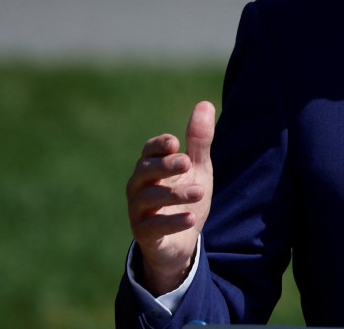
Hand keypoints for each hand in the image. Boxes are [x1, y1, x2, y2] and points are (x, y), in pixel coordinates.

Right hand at [126, 101, 215, 294]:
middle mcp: (139, 187)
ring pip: (148, 198)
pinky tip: (191, 218)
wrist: (183, 240)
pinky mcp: (144, 235)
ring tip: (200, 191)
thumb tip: (204, 103)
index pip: (149, 151)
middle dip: (164, 166)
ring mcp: (139, 211)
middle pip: (145, 171)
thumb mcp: (197, 168)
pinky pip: (153, 228)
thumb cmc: (186, 197)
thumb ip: (199, 141)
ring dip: (174, 193)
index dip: (158, 146)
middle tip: (187, 162)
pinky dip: (172, 222)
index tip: (174, 142)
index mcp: (152, 167)